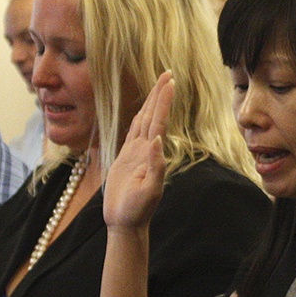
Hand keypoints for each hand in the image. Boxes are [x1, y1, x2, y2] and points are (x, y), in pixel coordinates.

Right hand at [104, 72, 172, 230]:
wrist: (126, 223)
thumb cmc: (137, 210)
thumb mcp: (149, 191)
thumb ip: (155, 167)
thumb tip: (157, 140)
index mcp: (153, 154)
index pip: (159, 121)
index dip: (164, 101)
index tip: (170, 81)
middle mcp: (147, 150)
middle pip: (153, 115)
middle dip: (160, 94)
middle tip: (168, 72)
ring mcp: (136, 154)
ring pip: (144, 122)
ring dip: (151, 103)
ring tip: (158, 86)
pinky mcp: (126, 160)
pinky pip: (132, 134)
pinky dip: (138, 120)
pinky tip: (142, 112)